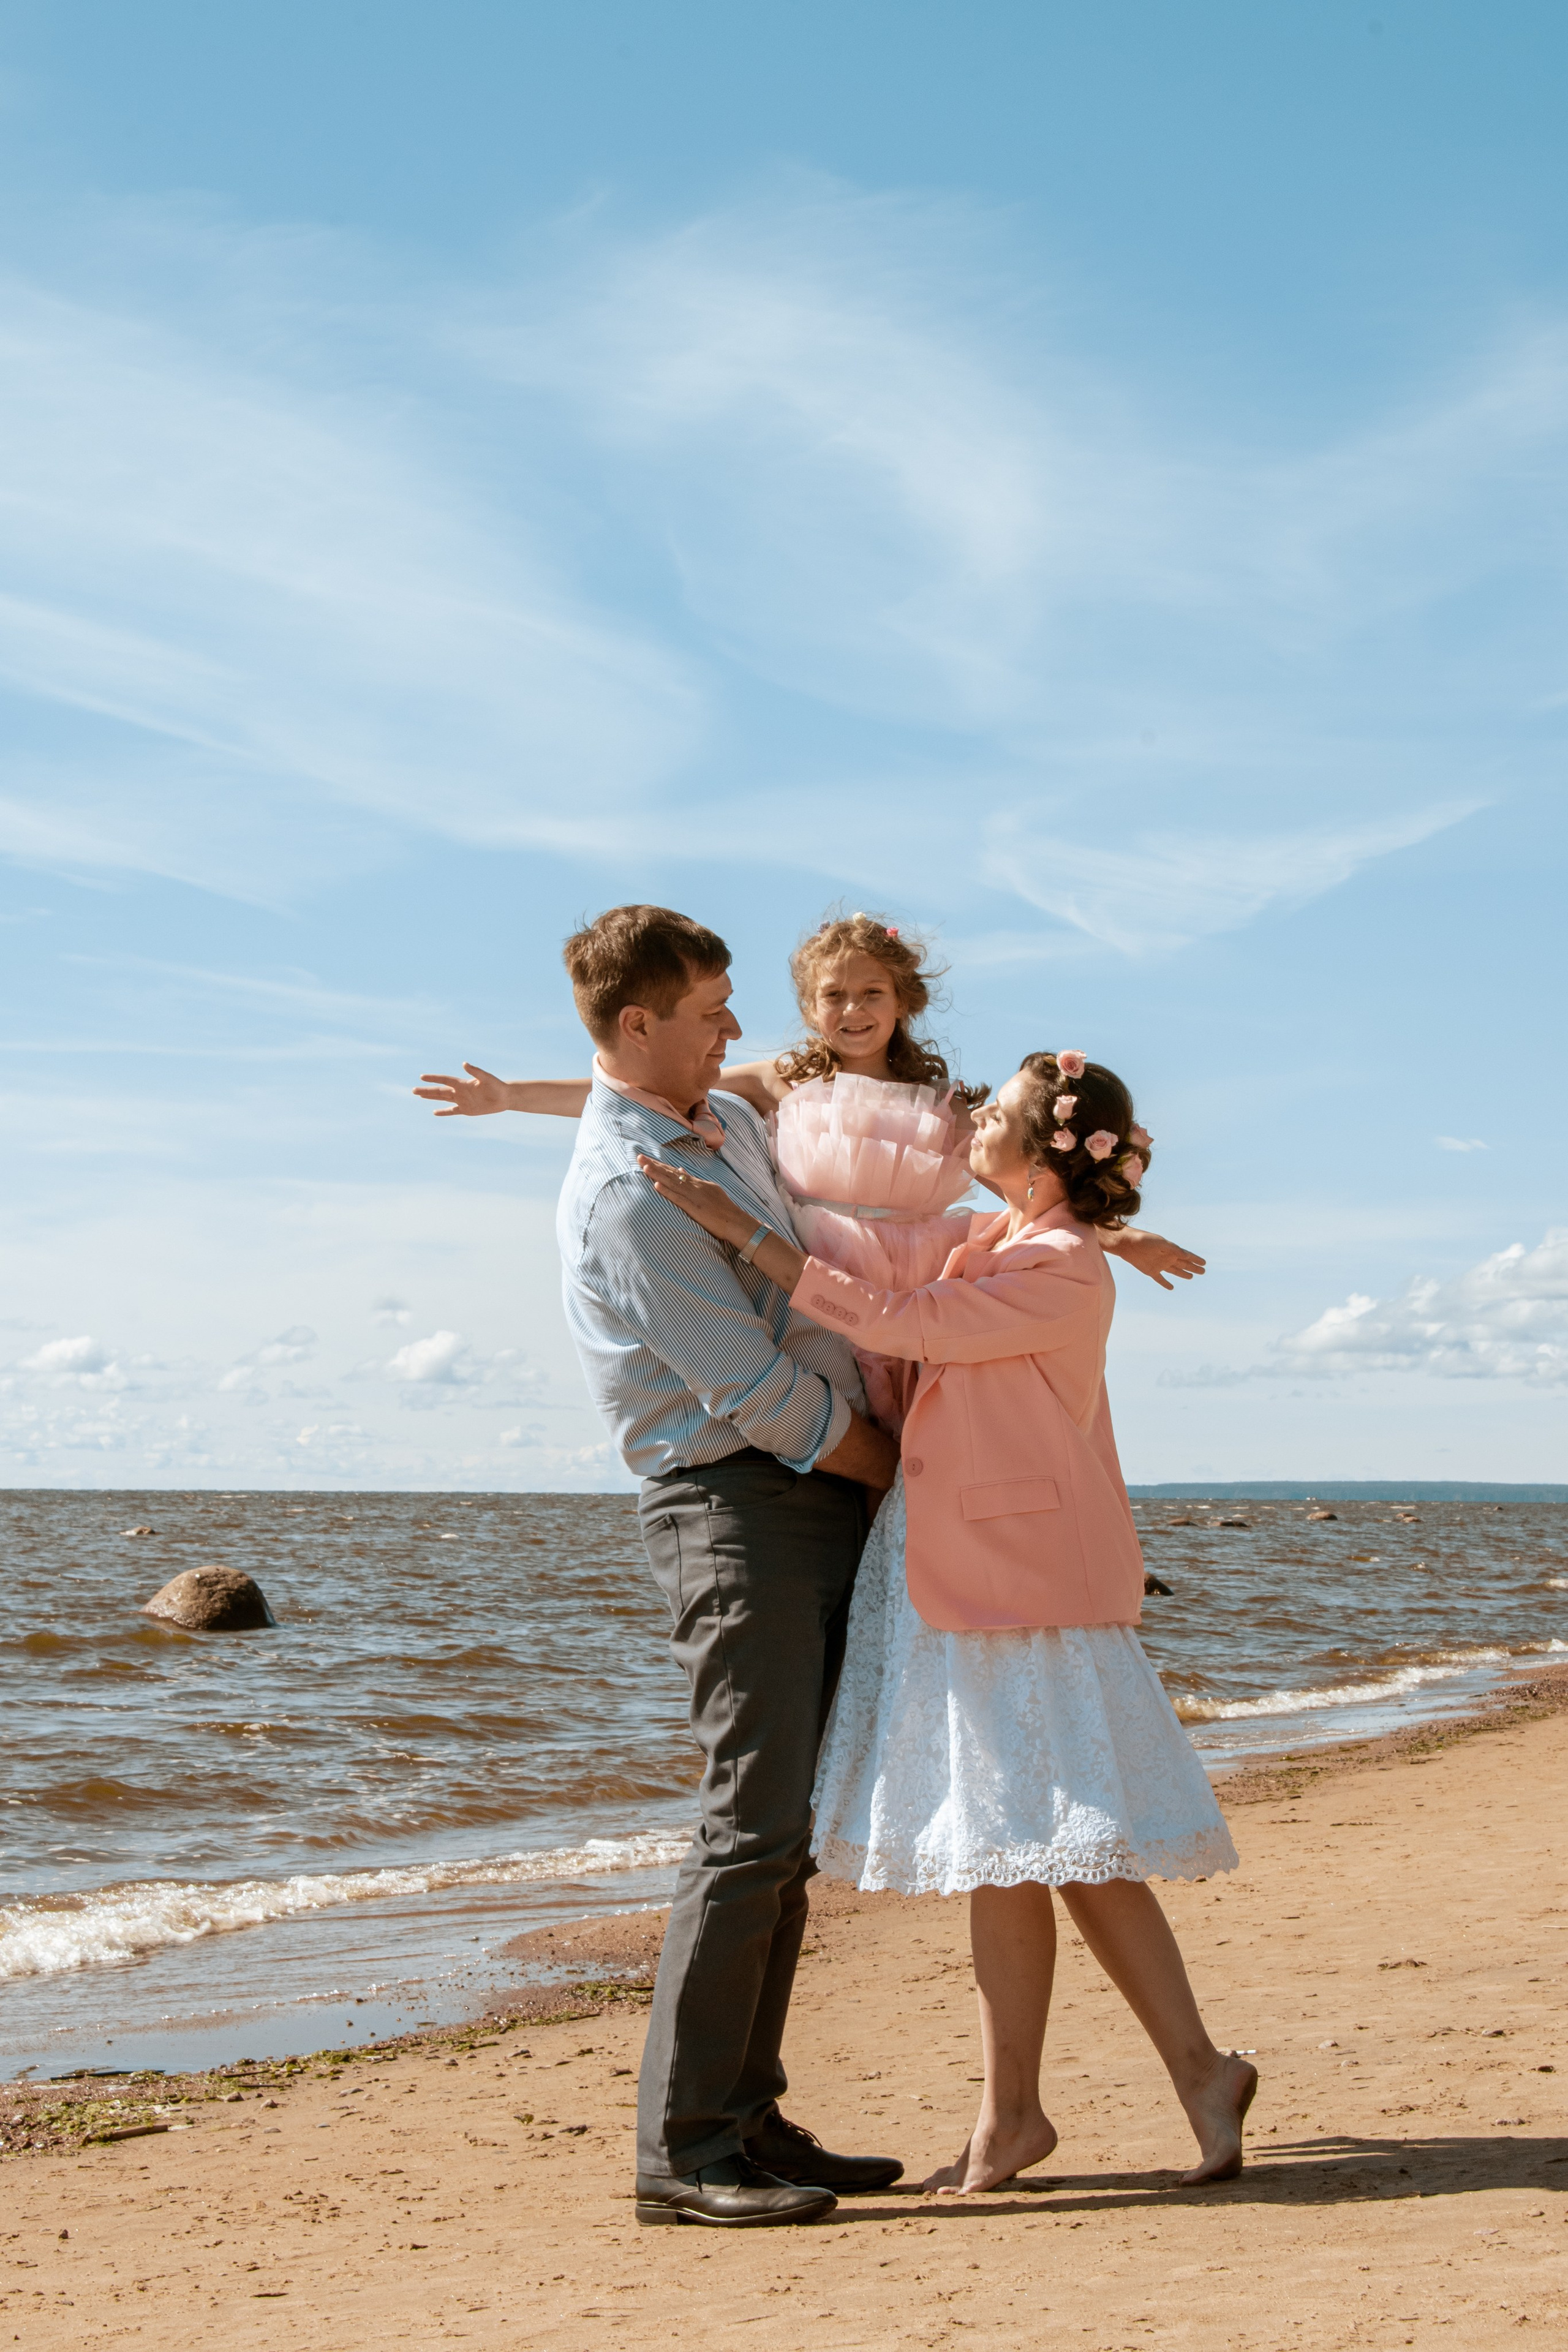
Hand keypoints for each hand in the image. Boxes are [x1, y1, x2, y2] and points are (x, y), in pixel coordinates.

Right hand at [414, 1062, 509, 1116]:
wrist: (504, 1097)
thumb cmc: (497, 1085)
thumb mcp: (486, 1078)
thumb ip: (475, 1071)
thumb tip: (464, 1064)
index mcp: (463, 1083)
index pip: (445, 1080)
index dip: (434, 1078)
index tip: (422, 1077)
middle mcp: (460, 1091)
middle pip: (440, 1091)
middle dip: (426, 1091)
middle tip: (413, 1090)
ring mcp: (462, 1101)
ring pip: (443, 1099)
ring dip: (431, 1098)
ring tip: (419, 1096)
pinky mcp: (466, 1110)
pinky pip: (452, 1111)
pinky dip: (444, 1112)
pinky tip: (435, 1112)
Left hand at [638, 1153, 753, 1246]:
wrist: (736, 1221)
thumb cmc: (724, 1209)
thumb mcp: (710, 1190)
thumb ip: (695, 1181)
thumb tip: (682, 1170)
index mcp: (698, 1183)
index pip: (675, 1171)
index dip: (660, 1165)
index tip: (647, 1159)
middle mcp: (695, 1186)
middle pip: (671, 1173)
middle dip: (654, 1165)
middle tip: (639, 1156)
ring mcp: (694, 1196)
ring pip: (672, 1183)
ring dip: (657, 1174)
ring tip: (644, 1166)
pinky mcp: (694, 1207)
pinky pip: (678, 1198)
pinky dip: (667, 1191)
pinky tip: (656, 1185)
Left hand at [1113, 1228, 1206, 1290]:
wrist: (1127, 1244)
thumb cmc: (1144, 1240)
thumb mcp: (1161, 1243)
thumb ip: (1174, 1249)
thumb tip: (1186, 1255)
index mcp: (1171, 1250)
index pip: (1187, 1256)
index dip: (1195, 1259)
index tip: (1204, 1263)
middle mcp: (1167, 1258)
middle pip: (1183, 1264)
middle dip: (1193, 1267)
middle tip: (1203, 1271)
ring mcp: (1159, 1265)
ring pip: (1175, 1271)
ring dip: (1183, 1274)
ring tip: (1191, 1277)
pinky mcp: (1150, 1271)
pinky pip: (1160, 1279)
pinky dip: (1165, 1283)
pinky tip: (1171, 1288)